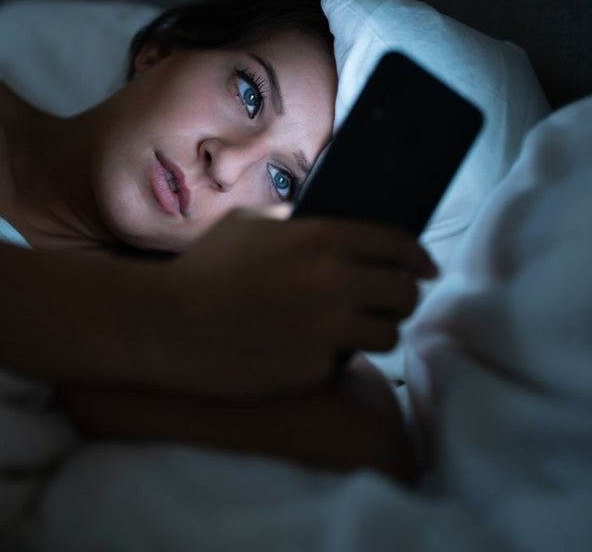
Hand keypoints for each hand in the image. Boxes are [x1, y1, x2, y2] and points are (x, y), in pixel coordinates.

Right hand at [143, 207, 437, 396]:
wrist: (166, 324)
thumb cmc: (203, 269)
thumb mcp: (249, 224)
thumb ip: (295, 221)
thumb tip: (326, 224)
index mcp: (324, 238)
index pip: (398, 245)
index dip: (418, 257)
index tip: (426, 268)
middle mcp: (335, 282)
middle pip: (404, 293)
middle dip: (401, 298)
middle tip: (389, 305)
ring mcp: (327, 329)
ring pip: (387, 334)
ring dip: (376, 332)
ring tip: (355, 333)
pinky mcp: (313, 369)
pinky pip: (345, 364)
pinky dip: (334, 359)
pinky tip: (311, 352)